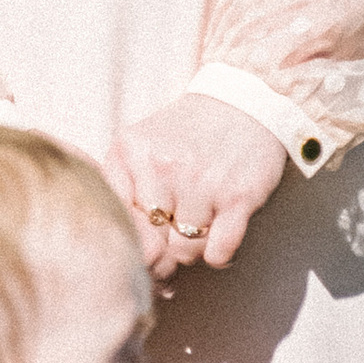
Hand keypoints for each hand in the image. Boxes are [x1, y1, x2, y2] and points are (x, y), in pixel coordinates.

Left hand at [105, 95, 290, 283]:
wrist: (244, 103)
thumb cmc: (187, 134)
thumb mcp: (140, 146)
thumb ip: (122, 192)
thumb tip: (134, 259)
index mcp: (130, 152)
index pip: (119, 222)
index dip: (133, 247)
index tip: (145, 248)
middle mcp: (163, 166)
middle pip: (152, 243)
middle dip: (163, 252)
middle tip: (174, 238)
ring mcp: (202, 181)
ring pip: (186, 252)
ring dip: (193, 250)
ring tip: (199, 227)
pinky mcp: (238, 196)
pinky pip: (219, 252)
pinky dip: (219, 254)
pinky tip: (220, 234)